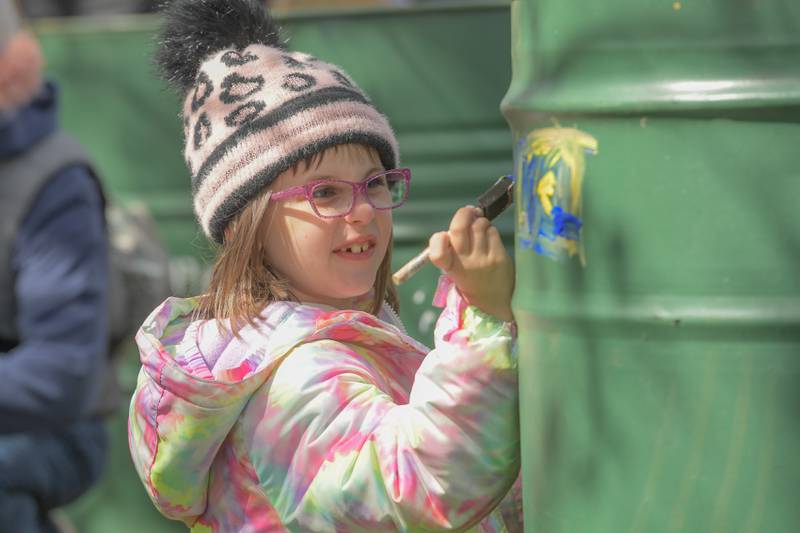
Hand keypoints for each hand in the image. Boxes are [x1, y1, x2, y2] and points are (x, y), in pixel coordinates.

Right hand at [428, 206, 513, 321]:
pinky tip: (490, 239)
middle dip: (463, 214)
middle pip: (459, 227)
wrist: (495, 300)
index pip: (437, 251)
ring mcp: (483, 259)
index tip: (445, 236)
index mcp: (450, 268)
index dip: (438, 238)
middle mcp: (465, 263)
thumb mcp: (456, 268)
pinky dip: (490, 231)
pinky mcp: (499, 256)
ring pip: (478, 225)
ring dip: (480, 222)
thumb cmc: (472, 278)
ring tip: (481, 230)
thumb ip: (454, 246)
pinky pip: (492, 231)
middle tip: (469, 212)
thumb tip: (465, 214)